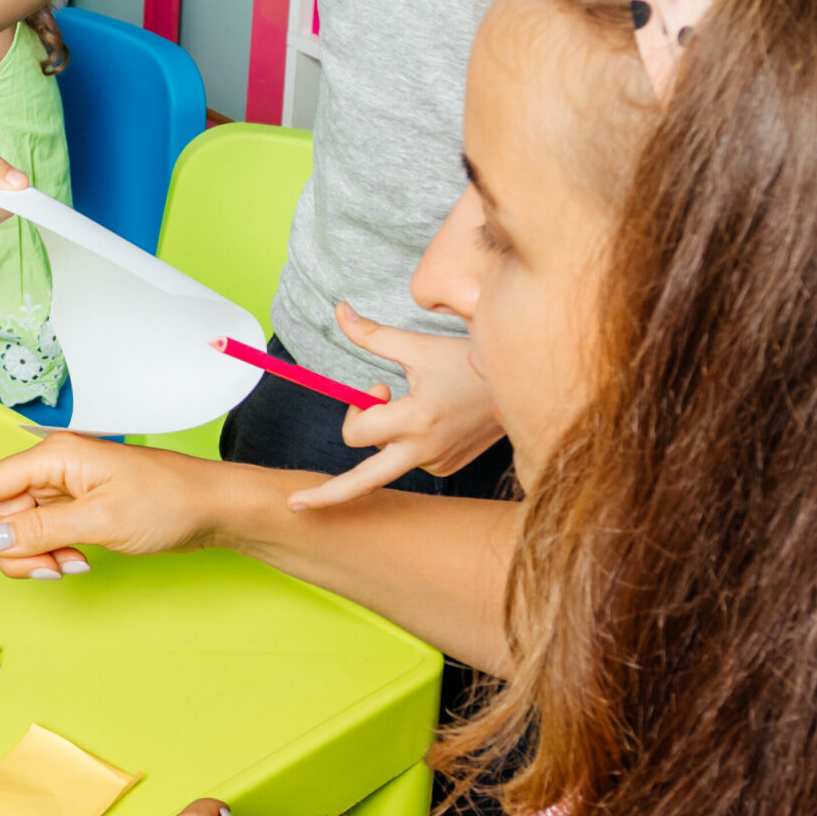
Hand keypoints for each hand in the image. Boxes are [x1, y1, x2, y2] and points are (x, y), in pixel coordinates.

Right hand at [0, 435, 227, 578]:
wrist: (214, 508)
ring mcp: (63, 487)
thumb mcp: (100, 522)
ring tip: (75, 563)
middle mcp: (51, 467)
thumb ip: (39, 529)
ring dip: (36, 556)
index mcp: (53, 457)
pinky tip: (80, 559)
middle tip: (59, 566)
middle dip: (16, 550)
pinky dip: (52, 553)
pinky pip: (40, 534)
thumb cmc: (168, 503)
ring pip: (17, 530)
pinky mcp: (75, 506)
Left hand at [286, 307, 503, 509]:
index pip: (358, 431)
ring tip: (417, 405)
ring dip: (385, 435)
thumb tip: (339, 311)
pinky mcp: (447, 467)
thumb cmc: (469, 361)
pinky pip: (409, 459)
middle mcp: (425, 450)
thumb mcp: (419, 346)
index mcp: (417, 420)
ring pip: (386, 459)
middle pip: (362, 483)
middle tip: (294, 504)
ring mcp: (437, 462)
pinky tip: (432, 418)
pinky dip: (406, 441)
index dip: (357, 407)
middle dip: (325, 496)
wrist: (522, 384)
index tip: (377, 388)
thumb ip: (373, 335)